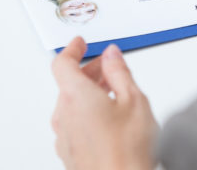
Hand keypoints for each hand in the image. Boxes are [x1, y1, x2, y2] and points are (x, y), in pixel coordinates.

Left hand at [52, 37, 156, 169]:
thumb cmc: (127, 151)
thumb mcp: (134, 100)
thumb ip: (119, 72)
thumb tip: (111, 55)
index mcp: (76, 96)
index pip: (62, 63)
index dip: (72, 49)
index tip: (81, 43)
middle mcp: (64, 115)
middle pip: (67, 83)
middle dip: (88, 71)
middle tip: (107, 67)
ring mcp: (64, 136)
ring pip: (70, 104)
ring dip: (87, 93)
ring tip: (113, 94)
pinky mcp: (69, 153)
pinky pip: (72, 123)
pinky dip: (85, 112)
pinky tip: (107, 119)